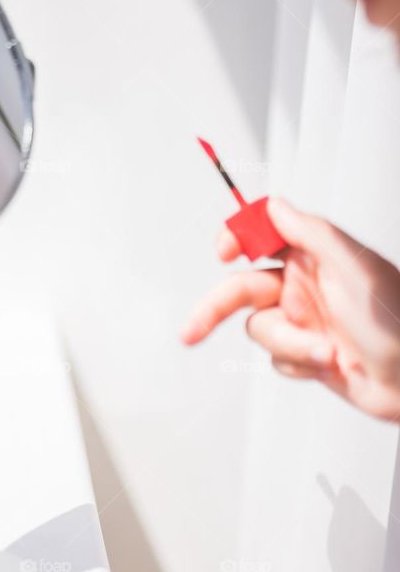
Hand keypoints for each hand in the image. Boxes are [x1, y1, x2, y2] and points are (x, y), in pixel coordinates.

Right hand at [180, 197, 399, 421]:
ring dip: (291, 345)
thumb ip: (311, 233)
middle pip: (241, 288)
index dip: (237, 238)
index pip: (262, 235)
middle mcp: (303, 285)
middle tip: (192, 332)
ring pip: (260, 330)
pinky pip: (278, 359)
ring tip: (327, 353)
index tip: (224, 251)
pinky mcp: (304, 352)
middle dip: (215, 310)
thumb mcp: (357, 268)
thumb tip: (273, 206)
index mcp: (314, 256)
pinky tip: (331, 366)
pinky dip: (301, 364)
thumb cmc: (399, 322)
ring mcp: (302, 320)